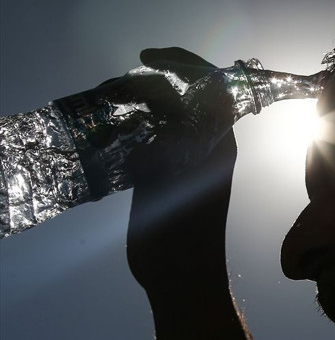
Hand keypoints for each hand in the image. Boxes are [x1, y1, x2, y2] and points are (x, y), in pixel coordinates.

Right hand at [126, 47, 236, 294]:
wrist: (183, 281)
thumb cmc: (185, 242)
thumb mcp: (172, 195)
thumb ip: (161, 163)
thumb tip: (147, 142)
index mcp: (219, 143)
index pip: (212, 85)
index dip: (183, 63)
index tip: (148, 58)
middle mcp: (206, 145)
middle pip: (186, 95)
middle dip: (154, 81)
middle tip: (118, 86)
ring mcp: (186, 159)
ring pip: (167, 116)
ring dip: (141, 104)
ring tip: (110, 101)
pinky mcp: (167, 175)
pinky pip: (153, 138)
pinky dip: (133, 127)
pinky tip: (110, 128)